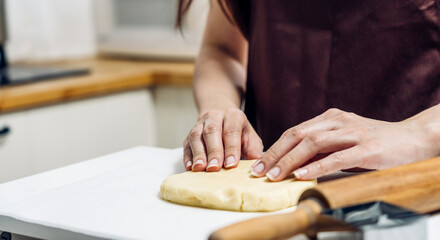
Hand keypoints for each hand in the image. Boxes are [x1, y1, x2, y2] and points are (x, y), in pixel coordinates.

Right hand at [183, 108, 263, 171]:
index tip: (231, 164)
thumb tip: (256, 162)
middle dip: (213, 151)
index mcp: (233, 116)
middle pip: (212, 132)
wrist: (220, 115)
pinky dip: (188, 156)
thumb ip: (253, 148)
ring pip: (196, 136)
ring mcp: (199, 125)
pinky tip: (190, 167)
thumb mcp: (250, 136)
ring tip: (199, 168)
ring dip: (198, 153)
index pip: (231, 131)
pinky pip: (186, 144)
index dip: (231, 148)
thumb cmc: (238, 132)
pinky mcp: (189, 135)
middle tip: (214, 168)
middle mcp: (215, 117)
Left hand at [251, 108, 439, 180]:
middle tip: (259, 172)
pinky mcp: (367, 148)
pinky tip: (301, 175)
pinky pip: (337, 157)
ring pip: (313, 144)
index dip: (274, 148)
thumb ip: (323, 149)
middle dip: (275, 154)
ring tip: (274, 176)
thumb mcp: (345, 142)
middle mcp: (338, 121)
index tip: (259, 165)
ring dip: (290, 160)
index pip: (294, 132)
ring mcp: (352, 133)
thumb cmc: (376, 143)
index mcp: (330, 118)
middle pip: (297, 135)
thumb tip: (295, 165)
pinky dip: (316, 166)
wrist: (414, 138)